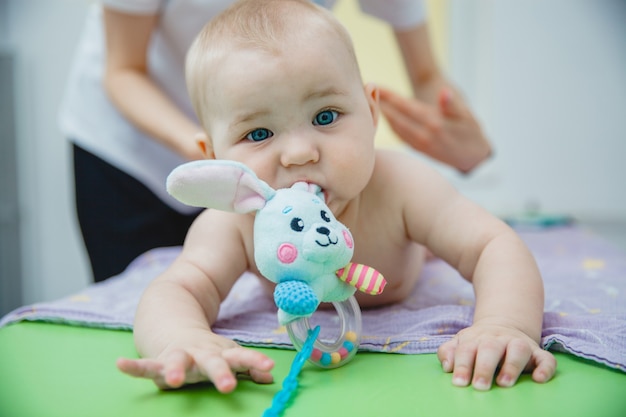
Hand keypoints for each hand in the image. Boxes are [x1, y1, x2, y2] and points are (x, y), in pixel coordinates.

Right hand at [117, 330, 273, 391]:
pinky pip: (145, 366)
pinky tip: (121, 365)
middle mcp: (200, 354)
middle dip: (220, 373)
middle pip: (212, 362)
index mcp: (219, 353)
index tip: (268, 368)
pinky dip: (134, 367)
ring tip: (174, 380)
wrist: (175, 322)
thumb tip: (270, 376)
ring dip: (176, 370)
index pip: (240, 357)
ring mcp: (179, 356)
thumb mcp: (229, 354)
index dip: (254, 362)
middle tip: (228, 386)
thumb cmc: (207, 350)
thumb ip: (248, 366)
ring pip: (178, 362)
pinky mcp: (158, 361)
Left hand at [378, 86, 491, 173]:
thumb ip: (452, 104)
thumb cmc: (472, 132)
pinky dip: (389, 124)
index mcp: (434, 123)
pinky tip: (383, 116)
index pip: (406, 106)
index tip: (376, 85)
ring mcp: (418, 144)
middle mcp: (423, 135)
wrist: (473, 158)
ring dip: (381, 114)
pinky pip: (398, 135)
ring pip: (394, 127)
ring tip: (369, 101)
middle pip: (394, 117)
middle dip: (379, 104)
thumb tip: (444, 92)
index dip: (390, 95)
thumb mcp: (467, 116)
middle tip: (364, 91)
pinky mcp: (417, 149)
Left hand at [437, 322, 555, 389]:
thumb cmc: (478, 342)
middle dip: (484, 367)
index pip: (466, 349)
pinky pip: (546, 358)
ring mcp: (519, 343)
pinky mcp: (538, 352)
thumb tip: (447, 366)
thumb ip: (449, 351)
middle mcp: (498, 339)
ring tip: (504, 383)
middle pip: (490, 348)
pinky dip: (545, 368)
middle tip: (479, 386)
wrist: (504, 324)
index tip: (459, 383)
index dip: (462, 365)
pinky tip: (538, 379)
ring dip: (512, 366)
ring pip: (518, 349)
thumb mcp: (461, 342)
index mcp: (476, 338)